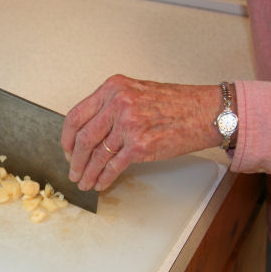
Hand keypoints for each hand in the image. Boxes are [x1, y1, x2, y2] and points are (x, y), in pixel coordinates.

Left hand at [61, 75, 223, 190]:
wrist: (205, 112)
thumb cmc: (176, 103)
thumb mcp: (136, 92)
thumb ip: (111, 106)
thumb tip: (90, 130)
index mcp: (113, 88)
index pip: (76, 115)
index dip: (66, 137)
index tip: (66, 149)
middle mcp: (118, 104)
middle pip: (83, 138)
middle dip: (75, 160)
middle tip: (72, 170)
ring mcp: (129, 125)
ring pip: (97, 155)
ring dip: (87, 173)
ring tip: (83, 182)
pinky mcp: (140, 146)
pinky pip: (113, 167)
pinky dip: (103, 178)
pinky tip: (100, 183)